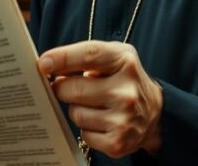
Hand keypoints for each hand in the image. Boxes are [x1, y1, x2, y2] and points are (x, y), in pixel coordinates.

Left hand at [38, 41, 162, 157]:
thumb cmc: (123, 80)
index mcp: (125, 61)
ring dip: (77, 109)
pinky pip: (83, 134)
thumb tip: (47, 66)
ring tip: (93, 106)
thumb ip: (84, 56)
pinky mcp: (118, 142)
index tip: (43, 64)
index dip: (62, 58)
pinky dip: (87, 129)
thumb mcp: (113, 57)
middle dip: (63, 88)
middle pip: (73, 89)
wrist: (154, 113)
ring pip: (75, 114)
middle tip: (68, 88)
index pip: (89, 54)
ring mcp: (124, 118)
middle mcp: (127, 90)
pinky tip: (100, 122)